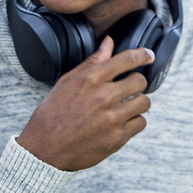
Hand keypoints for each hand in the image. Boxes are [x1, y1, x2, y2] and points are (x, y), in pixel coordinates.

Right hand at [16, 36, 153, 170]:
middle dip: (137, 81)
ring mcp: (112, 119)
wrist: (44, 149)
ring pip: (144, 103)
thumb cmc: (52, 114)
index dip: (142, 54)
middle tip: (129, 87)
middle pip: (140, 81)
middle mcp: (104, 97)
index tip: (148, 55)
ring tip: (127, 105)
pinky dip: (134, 121)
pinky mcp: (117, 138)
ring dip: (138, 102)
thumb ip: (92, 62)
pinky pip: (141, 123)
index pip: (127, 60)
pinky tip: (123, 121)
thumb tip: (108, 43)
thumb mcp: (66, 82)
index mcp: (91, 79)